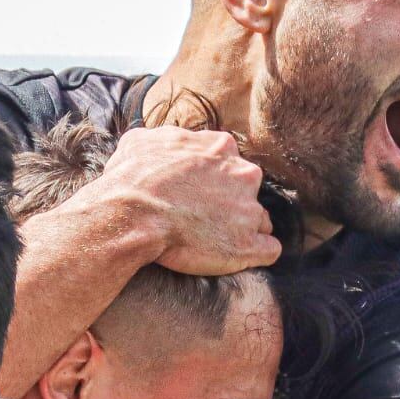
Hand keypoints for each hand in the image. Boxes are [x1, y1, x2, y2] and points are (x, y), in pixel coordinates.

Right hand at [95, 127, 279, 274]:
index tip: (198, 195)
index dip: (215, 182)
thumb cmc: (132, 179)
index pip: (230, 164)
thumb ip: (162, 140)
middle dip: (232, 204)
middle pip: (248, 190)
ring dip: (243, 230)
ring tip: (216, 243)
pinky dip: (256, 255)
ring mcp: (249, 210)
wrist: (131, 213)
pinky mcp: (247, 245)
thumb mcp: (140, 142)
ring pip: (260, 220)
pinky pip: (269, 250)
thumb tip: (158, 142)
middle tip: (204, 219)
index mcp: (221, 148)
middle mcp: (243, 174)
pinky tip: (237, 259)